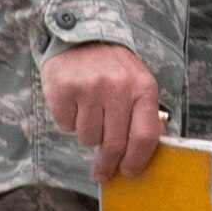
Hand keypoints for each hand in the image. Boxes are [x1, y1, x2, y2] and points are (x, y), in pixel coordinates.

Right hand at [40, 41, 162, 181]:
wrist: (82, 37)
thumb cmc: (114, 68)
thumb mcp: (138, 84)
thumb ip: (144, 115)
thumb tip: (147, 152)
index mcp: (143, 88)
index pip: (145, 136)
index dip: (136, 161)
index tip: (128, 172)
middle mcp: (118, 87)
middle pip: (115, 144)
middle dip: (108, 164)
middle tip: (101, 173)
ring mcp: (90, 88)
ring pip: (88, 138)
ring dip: (88, 134)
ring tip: (89, 112)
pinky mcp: (64, 89)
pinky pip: (66, 125)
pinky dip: (69, 121)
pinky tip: (74, 103)